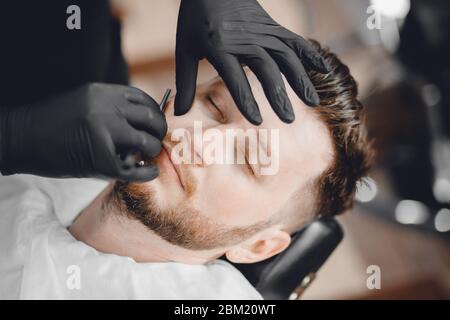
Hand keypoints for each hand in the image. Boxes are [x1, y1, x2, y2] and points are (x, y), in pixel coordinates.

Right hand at [0, 83, 166, 181]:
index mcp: (102, 92)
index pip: (143, 100)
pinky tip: (148, 172)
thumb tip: (144, 121)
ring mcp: (103, 132)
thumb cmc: (52, 123)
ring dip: (152, 151)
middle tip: (157, 141)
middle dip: (159, 132)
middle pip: (150, 118)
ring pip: (146, 142)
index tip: (155, 124)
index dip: (155, 114)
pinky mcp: (99, 159)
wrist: (19, 139)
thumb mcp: (84, 102)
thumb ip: (111, 107)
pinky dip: (147, 173)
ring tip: (146, 156)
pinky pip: (134, 170)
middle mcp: (105, 108)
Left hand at [175, 0, 330, 124]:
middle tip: (287, 120)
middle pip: (266, 68)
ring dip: (300, 79)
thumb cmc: (195, 19)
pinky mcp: (272, 26)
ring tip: (312, 102)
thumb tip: (177, 113)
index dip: (246, 99)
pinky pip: (294, 40)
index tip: (257, 121)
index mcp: (219, 46)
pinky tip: (323, 69)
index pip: (235, 77)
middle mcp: (244, 39)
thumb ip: (183, 83)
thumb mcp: (183, 50)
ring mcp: (262, 31)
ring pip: (285, 56)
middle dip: (278, 95)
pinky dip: (309, 54)